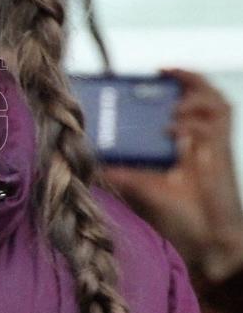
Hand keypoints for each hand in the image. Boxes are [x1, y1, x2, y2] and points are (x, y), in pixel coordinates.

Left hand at [104, 68, 242, 285]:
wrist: (208, 241)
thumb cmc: (181, 217)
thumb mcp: (144, 187)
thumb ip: (123, 172)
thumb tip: (91, 162)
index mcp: (188, 144)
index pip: (187, 103)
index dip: (176, 84)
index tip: (151, 74)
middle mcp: (204, 141)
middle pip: (207, 95)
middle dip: (187, 77)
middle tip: (160, 71)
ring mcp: (215, 146)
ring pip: (218, 103)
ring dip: (195, 92)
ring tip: (171, 93)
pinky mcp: (222, 155)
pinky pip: (216, 124)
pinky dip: (194, 119)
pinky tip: (173, 127)